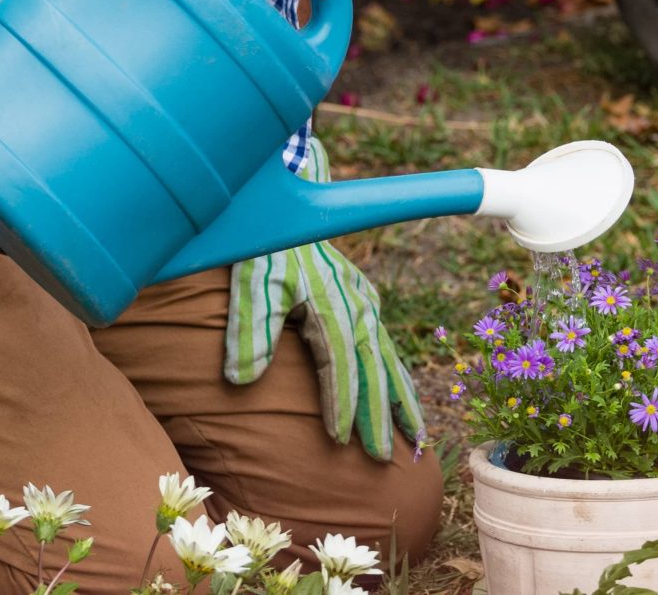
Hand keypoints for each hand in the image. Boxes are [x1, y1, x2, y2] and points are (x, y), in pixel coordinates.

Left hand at [223, 145, 424, 461]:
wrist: (284, 198)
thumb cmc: (264, 243)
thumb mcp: (250, 279)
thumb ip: (249, 328)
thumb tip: (240, 382)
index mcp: (330, 302)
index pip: (339, 363)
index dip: (341, 403)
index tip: (340, 441)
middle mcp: (356, 305)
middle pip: (373, 369)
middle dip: (381, 416)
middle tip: (388, 459)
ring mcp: (364, 303)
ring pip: (388, 361)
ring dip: (403, 402)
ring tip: (417, 443)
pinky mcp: (363, 302)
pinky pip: (386, 349)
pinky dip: (399, 380)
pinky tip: (406, 406)